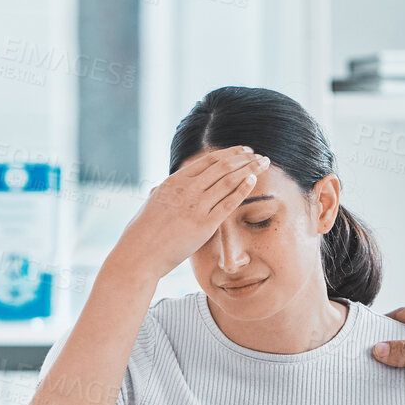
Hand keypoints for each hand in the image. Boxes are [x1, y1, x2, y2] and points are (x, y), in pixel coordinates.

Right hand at [117, 147, 268, 276]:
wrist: (140, 253)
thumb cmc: (142, 232)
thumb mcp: (150, 205)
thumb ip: (159, 194)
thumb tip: (157, 189)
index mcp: (174, 182)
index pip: (208, 161)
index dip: (229, 154)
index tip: (244, 151)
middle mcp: (187, 189)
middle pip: (223, 167)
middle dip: (245, 158)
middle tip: (261, 155)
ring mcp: (196, 206)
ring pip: (228, 180)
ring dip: (250, 169)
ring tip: (264, 163)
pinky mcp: (204, 224)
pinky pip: (228, 203)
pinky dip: (242, 189)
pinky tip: (254, 180)